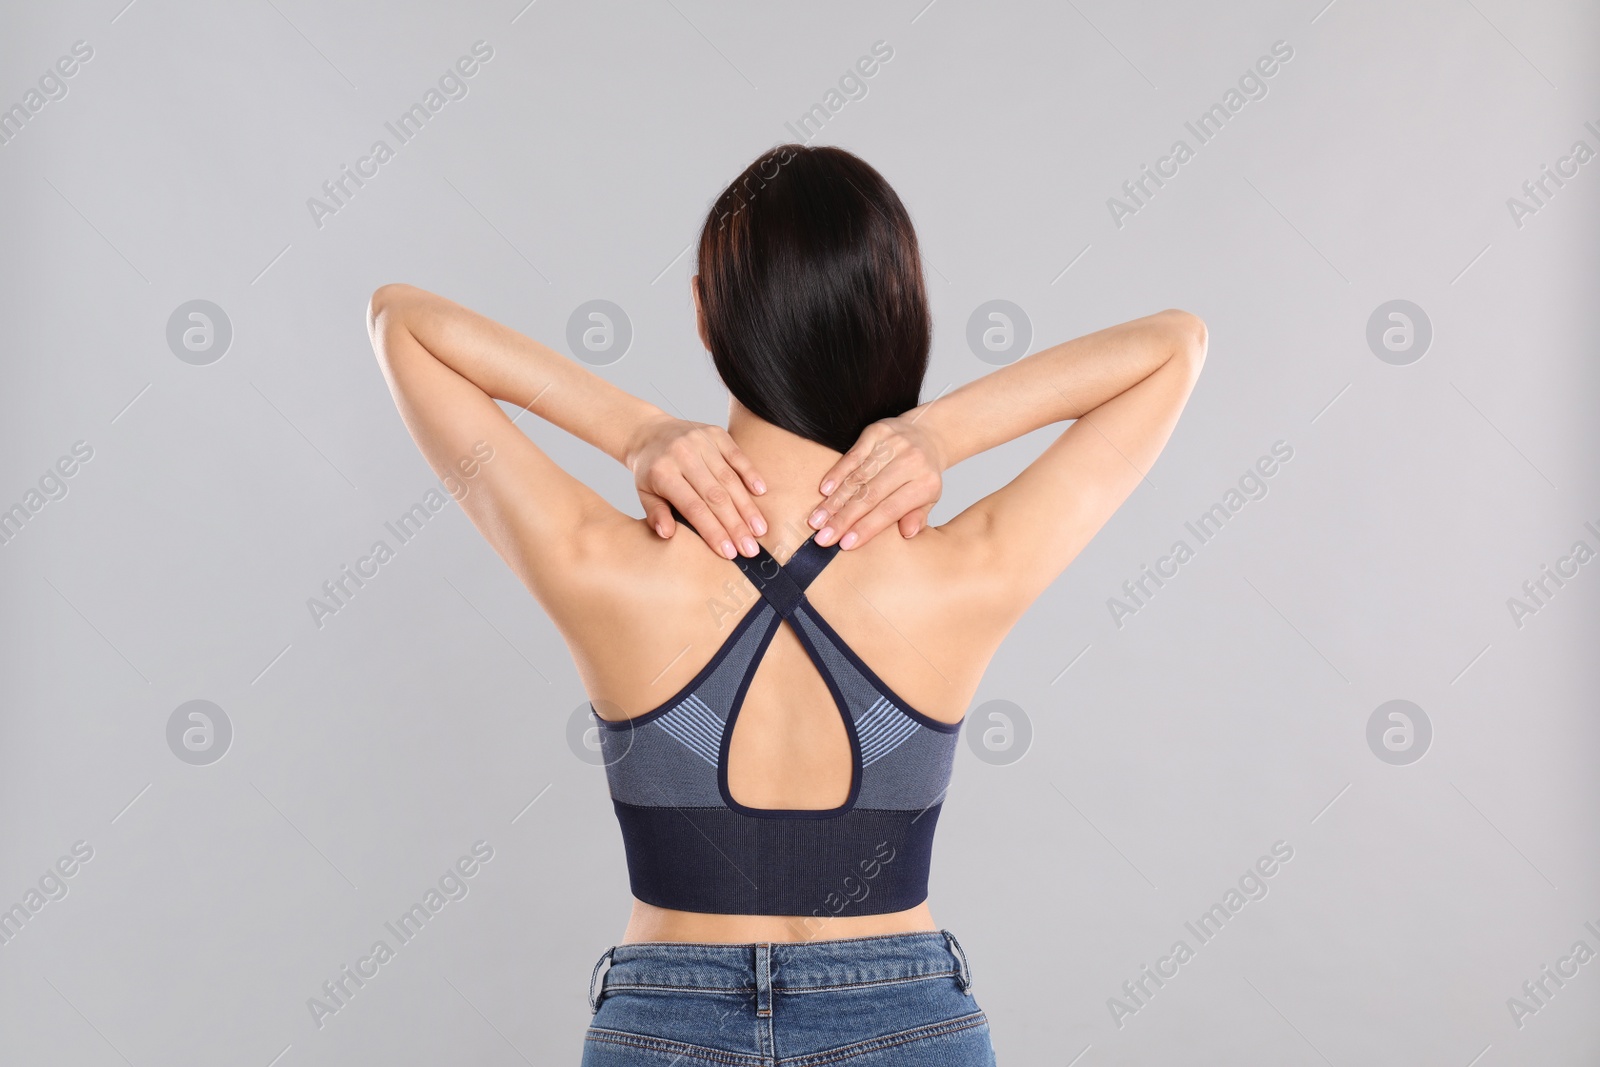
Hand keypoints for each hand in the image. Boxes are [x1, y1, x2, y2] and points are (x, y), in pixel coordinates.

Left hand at [625, 415, 767, 558]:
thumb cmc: (650, 471)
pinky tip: (761, 492)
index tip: (729, 552)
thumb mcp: (644, 494)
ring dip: (747, 506)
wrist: (650, 432)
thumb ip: (655, 514)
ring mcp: (700, 441)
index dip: (713, 531)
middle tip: (750, 548)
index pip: (693, 507)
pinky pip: (737, 455)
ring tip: (759, 529)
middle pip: (715, 496)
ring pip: (729, 478)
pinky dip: (750, 473)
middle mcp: (683, 455)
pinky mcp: (715, 433)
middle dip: (735, 525)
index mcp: (663, 473)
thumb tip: (667, 534)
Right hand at [809, 409, 946, 548]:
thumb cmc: (923, 474)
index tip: (845, 544)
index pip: (890, 510)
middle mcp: (911, 462)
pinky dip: (836, 474)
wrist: (928, 433)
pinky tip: (823, 491)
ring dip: (834, 501)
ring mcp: (893, 445)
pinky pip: (852, 456)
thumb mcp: (929, 499)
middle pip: (870, 495)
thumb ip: (917, 517)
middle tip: (823, 538)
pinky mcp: (877, 432)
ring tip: (817, 520)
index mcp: (926, 484)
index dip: (866, 527)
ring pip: (858, 477)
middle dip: (843, 519)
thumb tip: (908, 533)